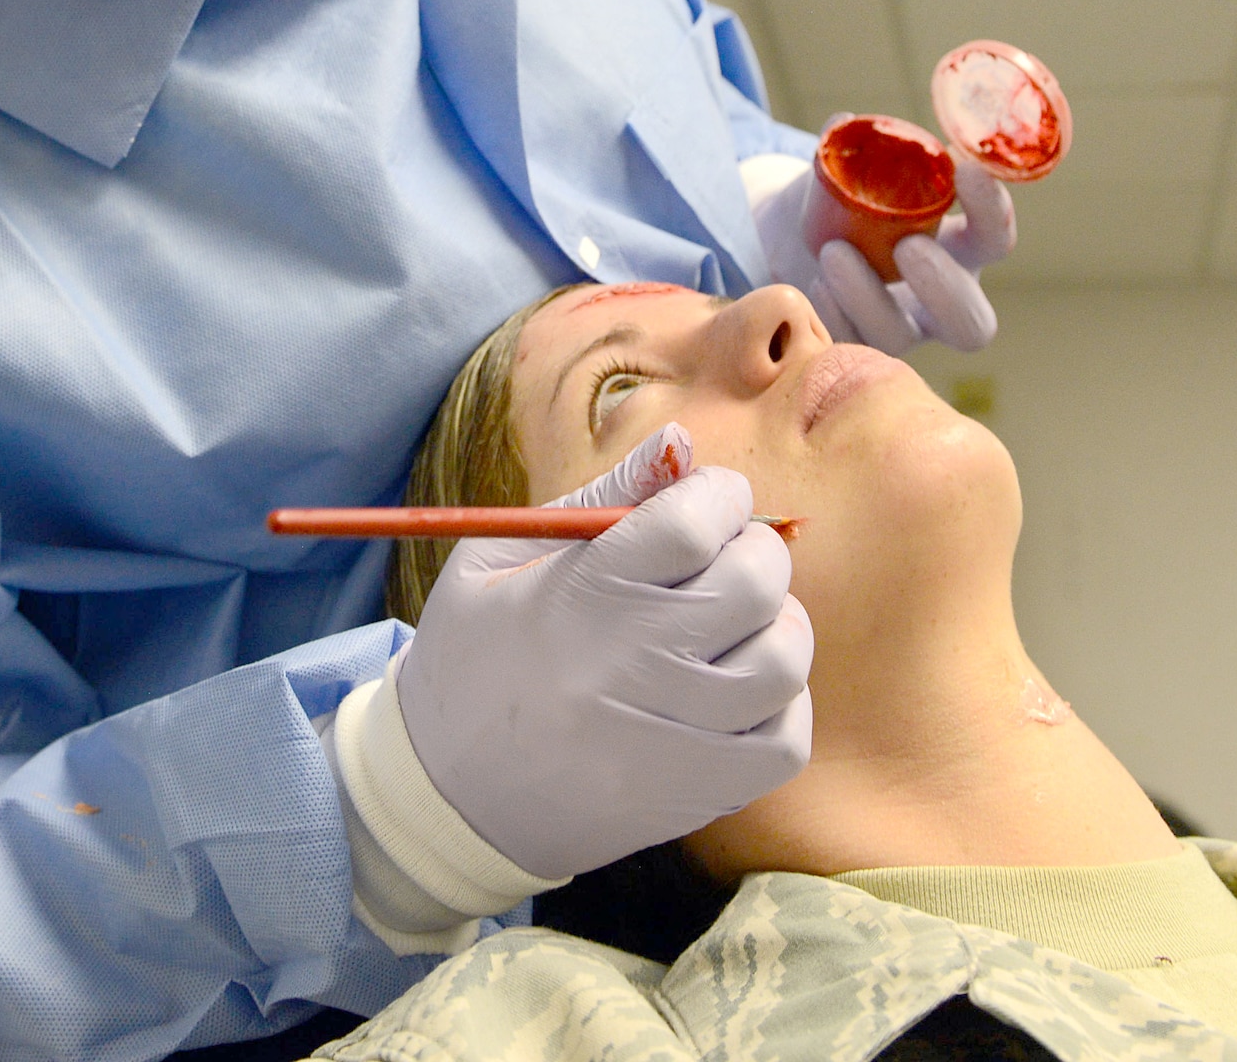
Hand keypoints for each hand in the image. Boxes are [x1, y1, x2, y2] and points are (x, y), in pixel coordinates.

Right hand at [395, 424, 812, 880]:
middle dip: (752, 548)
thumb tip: (681, 442)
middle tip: (724, 553)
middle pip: (753, 581)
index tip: (705, 498)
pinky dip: (781, 700)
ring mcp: (672, 736)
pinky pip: (786, 739)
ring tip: (736, 618)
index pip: (694, 520)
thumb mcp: (506, 554)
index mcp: (583, 593)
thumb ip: (601, 495)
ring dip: (775, 623)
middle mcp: (634, 663)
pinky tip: (740, 684)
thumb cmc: (476, 654)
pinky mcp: (696, 794)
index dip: (717, 494)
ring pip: (782, 658)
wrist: (450, 794)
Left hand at [753, 140, 1014, 354]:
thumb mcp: (853, 169)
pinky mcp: (848, 345)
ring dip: (866, 294)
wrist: (789, 233)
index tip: (964, 168)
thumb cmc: (842, 195)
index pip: (994, 239)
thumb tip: (843, 124)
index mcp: (956, 248)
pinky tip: (812, 285)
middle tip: (910, 247)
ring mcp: (894, 330)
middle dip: (944, 288)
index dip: (991, 211)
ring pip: (898, 335)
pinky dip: (830, 314)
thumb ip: (852, 148)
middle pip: (971, 324)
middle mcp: (936, 300)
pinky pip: (845, 346)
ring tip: (832, 251)